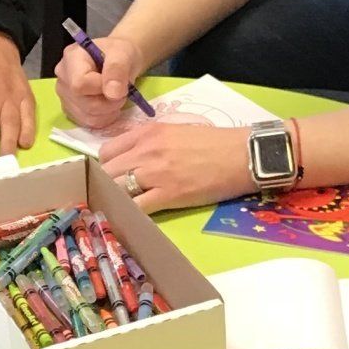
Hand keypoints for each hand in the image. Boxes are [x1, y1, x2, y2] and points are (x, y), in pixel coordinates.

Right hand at [54, 29, 142, 131]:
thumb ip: (117, 70)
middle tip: (121, 93)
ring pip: (86, 116)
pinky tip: (108, 106)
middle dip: (108, 102)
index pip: (79, 84)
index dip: (101, 89)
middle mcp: (63, 77)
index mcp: (71, 58)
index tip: (116, 84)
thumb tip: (112, 93)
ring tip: (115, 97)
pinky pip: (86, 122)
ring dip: (108, 112)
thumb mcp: (124, 54)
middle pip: (83, 103)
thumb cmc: (120, 54)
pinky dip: (103, 118)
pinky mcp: (70, 109)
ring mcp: (64, 95)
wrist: (120, 60)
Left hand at [98, 117, 250, 213]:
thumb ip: (151, 141)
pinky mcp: (168, 195)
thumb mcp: (175, 131)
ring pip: (115, 190)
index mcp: (147, 132)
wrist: (242, 154)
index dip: (106, 166)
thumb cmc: (215, 142)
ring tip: (122, 208)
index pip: (107, 151)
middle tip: (116, 195)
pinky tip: (133, 218)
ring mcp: (155, 174)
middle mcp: (145, 151)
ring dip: (116, 200)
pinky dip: (130, 214)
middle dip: (107, 185)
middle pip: (106, 172)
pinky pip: (135, 208)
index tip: (113, 176)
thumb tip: (135, 157)